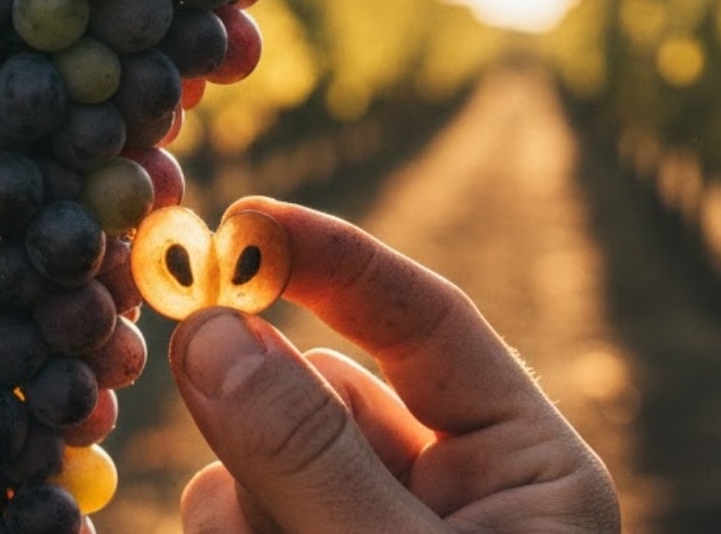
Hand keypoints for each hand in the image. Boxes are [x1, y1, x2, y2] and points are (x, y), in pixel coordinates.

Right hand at [167, 197, 620, 533]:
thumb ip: (308, 452)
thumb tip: (210, 329)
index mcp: (525, 469)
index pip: (427, 323)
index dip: (337, 260)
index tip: (247, 218)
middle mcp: (454, 493)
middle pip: (326, 390)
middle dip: (263, 400)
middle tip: (195, 363)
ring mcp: (375, 530)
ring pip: (268, 453)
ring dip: (238, 486)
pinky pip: (242, 511)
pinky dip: (225, 527)